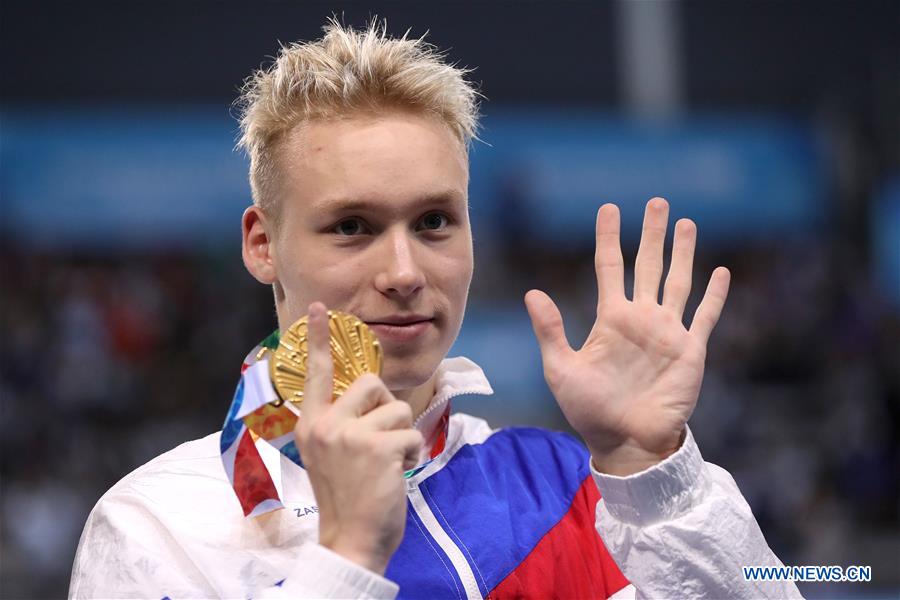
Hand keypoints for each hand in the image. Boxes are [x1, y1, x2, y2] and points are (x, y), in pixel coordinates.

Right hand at [293, 302, 422, 574]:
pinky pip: (412, 432)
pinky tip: (397, 474)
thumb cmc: (347, 496)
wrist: (351, 539)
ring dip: (402, 436)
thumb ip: (340, 422)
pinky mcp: (379, 447)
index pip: (316, 373)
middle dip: (386, 409)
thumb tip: (368, 392)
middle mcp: (326, 424)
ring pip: (398, 408)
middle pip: (372, 384)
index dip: (318, 338)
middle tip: (379, 444)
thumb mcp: (329, 454)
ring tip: (387, 464)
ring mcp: (351, 435)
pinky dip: (413, 454)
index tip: (318, 306)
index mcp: (311, 424)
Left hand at [525, 198, 729, 475]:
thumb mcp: (562, 369)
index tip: (609, 209)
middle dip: (652, 234)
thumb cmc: (590, 409)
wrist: (625, 441)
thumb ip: (550, 330)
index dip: (609, 239)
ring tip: (686, 223)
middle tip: (657, 202)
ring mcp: (667, 332)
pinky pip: (704, 316)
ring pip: (678, 282)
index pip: (610, 268)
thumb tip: (532, 292)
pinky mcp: (690, 350)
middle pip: (648, 265)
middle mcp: (640, 319)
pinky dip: (714, 294)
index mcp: (610, 319)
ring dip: (683, 253)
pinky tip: (720, 270)